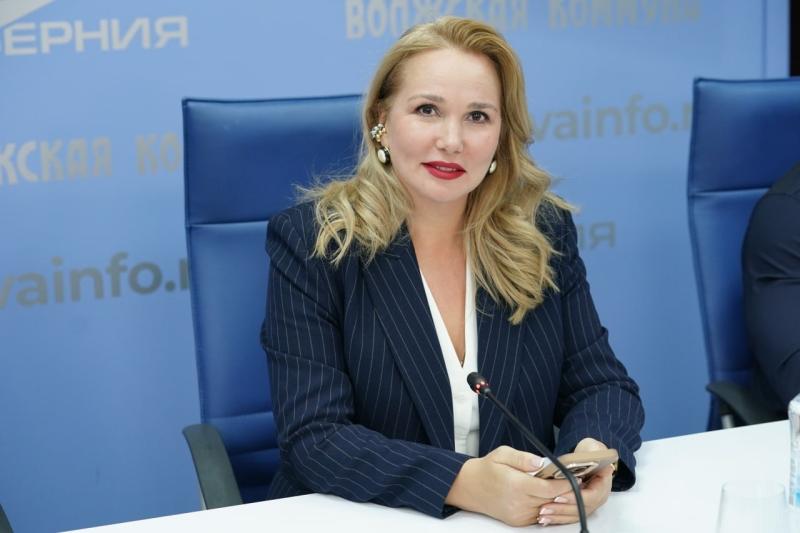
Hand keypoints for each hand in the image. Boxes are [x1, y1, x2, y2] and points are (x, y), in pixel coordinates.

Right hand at [445, 445, 571, 526]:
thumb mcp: (502, 454)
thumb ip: (523, 458)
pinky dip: (544, 505)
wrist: (468, 487)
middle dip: (565, 490)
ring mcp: (518, 514)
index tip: (576, 476)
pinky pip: (538, 514)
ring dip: (556, 499)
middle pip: (552, 499)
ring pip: (547, 508)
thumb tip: (541, 462)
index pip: (550, 488)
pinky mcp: (517, 521)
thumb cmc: (486, 468)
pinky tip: (546, 495)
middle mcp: (518, 503)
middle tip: (575, 480)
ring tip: (562, 486)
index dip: (566, 483)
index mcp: (517, 485)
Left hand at [536, 437, 613, 525]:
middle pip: (582, 508)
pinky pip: (569, 517)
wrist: (588, 458)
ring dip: (558, 515)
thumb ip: (594, 451)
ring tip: (542, 513)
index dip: (576, 497)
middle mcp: (597, 497)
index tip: (559, 495)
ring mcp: (589, 504)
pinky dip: (557, 518)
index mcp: (603, 484)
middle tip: (546, 507)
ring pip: (575, 514)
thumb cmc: (590, 452)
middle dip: (563, 509)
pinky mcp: (579, 507)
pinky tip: (545, 518)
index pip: (591, 496)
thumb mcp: (593, 447)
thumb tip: (596, 454)